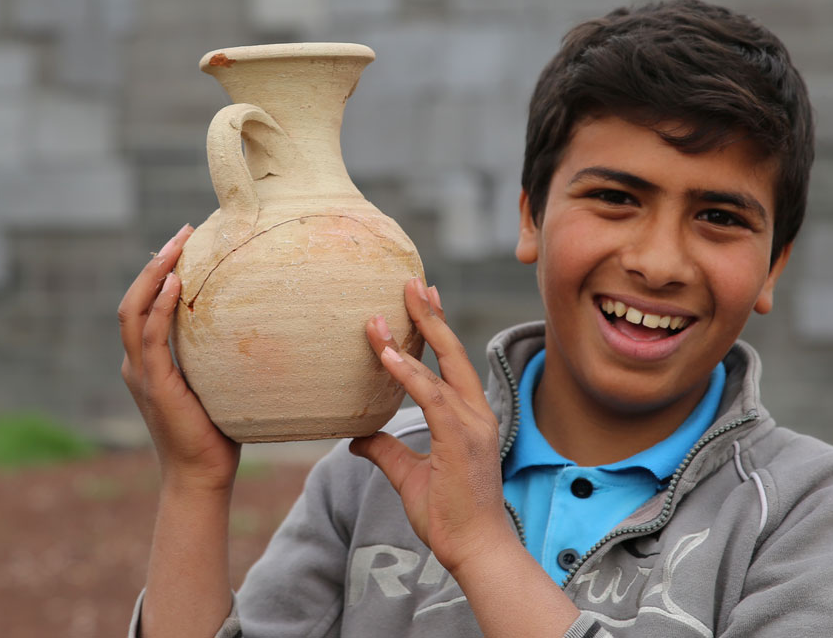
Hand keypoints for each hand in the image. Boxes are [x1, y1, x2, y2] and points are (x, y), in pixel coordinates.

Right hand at [118, 224, 240, 491]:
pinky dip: (159, 307)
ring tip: (176, 245)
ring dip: (153, 274)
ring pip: (134, 311)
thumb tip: (261, 327)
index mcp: (148, 362)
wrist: (202, 476)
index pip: (144, 306)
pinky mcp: (154, 384)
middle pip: (133, 300)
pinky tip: (175, 284)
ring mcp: (140, 374)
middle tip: (182, 232)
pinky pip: (151, 337)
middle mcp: (136, 364)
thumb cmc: (218, 433)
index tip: (183, 244)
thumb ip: (223, 357)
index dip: (158, 272)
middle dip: (154, 262)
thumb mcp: (219, 384)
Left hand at [350, 278, 515, 576]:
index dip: (435, 329)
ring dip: (413, 335)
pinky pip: (430, 396)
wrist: (475, 549)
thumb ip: (385, 450)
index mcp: (469, 418)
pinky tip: (384, 354)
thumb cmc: (449, 516)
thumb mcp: (407, 475)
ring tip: (385, 310)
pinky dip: (407, 373)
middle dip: (431, 315)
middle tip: (412, 281)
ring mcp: (472, 424)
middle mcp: (476, 413)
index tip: (421, 299)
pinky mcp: (460, 439)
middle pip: (452, 351)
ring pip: (441, 366)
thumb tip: (356, 436)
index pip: (450, 363)